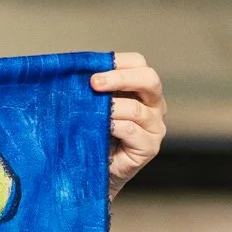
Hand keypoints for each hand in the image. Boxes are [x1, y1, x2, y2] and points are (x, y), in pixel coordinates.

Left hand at [90, 53, 165, 198]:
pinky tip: (101, 129)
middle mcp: (155, 106)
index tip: (93, 69)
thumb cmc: (94, 134)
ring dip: (112, 107)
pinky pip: (132, 131)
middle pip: (149, 80)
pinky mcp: (149, 147)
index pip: (139, 64)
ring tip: (92, 112)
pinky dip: (114, 126)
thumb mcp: (95, 105)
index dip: (118, 62)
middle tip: (94, 84)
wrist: (94, 170)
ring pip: (137, 109)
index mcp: (142, 89)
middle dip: (120, 78)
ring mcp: (155, 127)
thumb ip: (96, 87)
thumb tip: (77, 69)